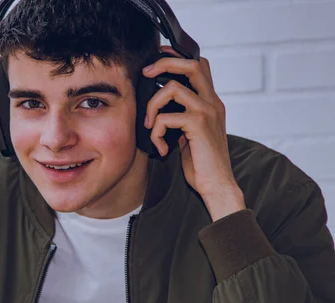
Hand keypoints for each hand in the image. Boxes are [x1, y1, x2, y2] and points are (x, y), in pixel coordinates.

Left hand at [142, 45, 245, 220]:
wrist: (217, 184)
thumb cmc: (201, 162)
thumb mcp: (188, 133)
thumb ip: (180, 115)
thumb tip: (156, 105)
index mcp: (210, 102)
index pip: (199, 65)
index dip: (176, 57)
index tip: (155, 62)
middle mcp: (212, 102)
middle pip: (191, 64)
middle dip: (164, 64)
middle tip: (146, 74)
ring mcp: (207, 112)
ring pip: (172, 88)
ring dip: (152, 105)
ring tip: (149, 125)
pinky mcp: (199, 125)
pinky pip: (166, 117)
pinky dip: (156, 132)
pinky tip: (160, 148)